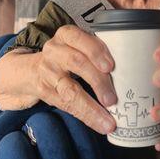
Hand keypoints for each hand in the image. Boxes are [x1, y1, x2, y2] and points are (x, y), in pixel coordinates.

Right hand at [0, 25, 116, 134]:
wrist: (30, 70)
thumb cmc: (67, 56)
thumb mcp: (77, 45)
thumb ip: (96, 52)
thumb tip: (129, 70)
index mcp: (65, 35)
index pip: (78, 38)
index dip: (95, 51)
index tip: (110, 66)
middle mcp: (54, 51)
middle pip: (76, 63)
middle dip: (97, 81)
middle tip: (113, 98)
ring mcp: (47, 71)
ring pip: (69, 89)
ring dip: (91, 106)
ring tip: (108, 120)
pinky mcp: (44, 91)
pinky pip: (66, 105)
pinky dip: (86, 115)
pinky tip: (100, 123)